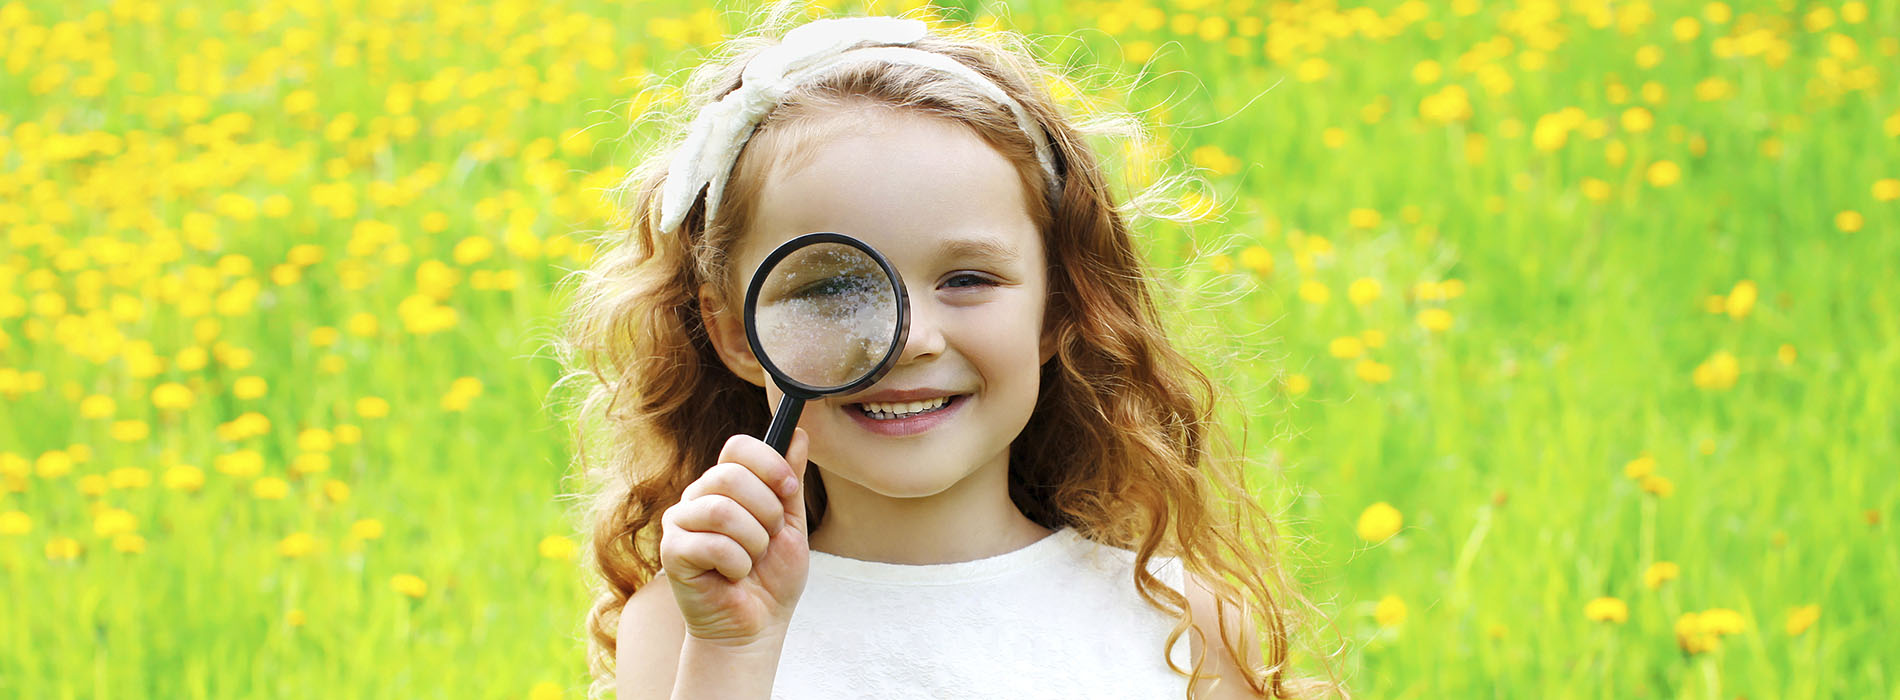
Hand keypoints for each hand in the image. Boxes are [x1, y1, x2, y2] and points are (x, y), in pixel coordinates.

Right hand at [659, 428, 811, 648]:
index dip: (769, 464)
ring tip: (751, 561)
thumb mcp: (791, 524)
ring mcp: (680, 522)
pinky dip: (736, 565)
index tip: (789, 491)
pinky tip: (732, 576)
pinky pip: (712, 544)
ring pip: (723, 510)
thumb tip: (799, 434)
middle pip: (731, 476)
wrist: (755, 627)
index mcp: (725, 485)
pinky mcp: (672, 551)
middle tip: (768, 539)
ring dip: (753, 542)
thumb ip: (789, 481)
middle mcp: (698, 496)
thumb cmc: (771, 578)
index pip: (738, 446)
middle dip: (766, 512)